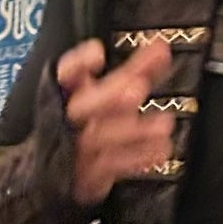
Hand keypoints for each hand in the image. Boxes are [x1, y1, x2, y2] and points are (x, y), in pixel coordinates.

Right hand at [57, 38, 175, 205]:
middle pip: (82, 106)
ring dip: (132, 131)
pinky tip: (161, 148)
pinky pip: (112, 166)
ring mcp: (75, 149)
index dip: (79, 63)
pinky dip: (137, 157)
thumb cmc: (92, 121)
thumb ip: (135, 70)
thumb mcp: (110, 91)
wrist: (59, 171)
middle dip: (109, 96)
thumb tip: (162, 47)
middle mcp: (67, 120)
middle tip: (138, 88)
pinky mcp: (87, 176)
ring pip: (99, 138)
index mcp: (67, 93)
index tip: (98, 53)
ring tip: (164, 123)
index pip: (66, 74)